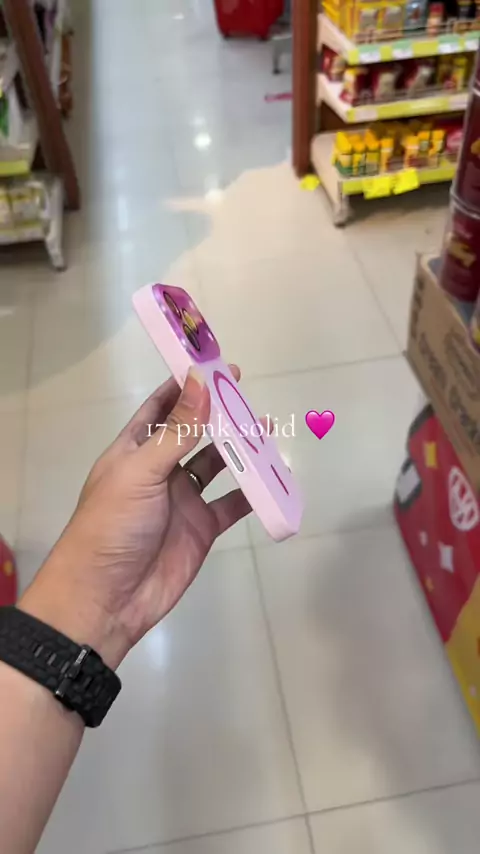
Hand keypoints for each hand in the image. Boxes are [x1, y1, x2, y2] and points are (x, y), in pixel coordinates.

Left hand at [19, 368, 251, 668]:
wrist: (108, 598)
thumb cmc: (114, 525)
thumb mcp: (141, 471)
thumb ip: (177, 430)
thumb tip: (201, 381)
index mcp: (135, 450)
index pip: (161, 408)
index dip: (187, 386)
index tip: (216, 366)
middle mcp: (160, 470)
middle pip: (194, 433)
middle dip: (219, 415)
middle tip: (249, 396)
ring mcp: (183, 500)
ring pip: (217, 465)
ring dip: (240, 449)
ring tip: (268, 429)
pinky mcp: (202, 528)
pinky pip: (233, 504)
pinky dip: (254, 492)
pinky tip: (274, 477)